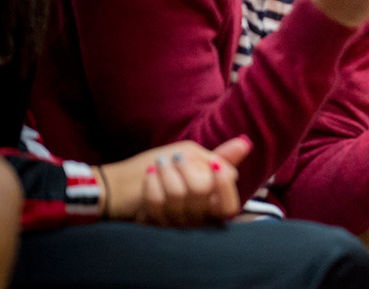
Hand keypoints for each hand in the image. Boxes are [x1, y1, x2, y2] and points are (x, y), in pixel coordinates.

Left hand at [98, 136, 250, 226]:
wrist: (122, 185)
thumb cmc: (165, 170)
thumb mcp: (195, 159)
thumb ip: (221, 157)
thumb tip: (245, 143)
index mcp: (213, 205)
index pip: (230, 206)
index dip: (223, 183)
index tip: (212, 164)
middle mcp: (197, 220)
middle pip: (201, 192)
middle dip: (185, 166)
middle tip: (174, 158)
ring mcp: (175, 225)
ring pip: (177, 195)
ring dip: (166, 171)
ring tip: (159, 163)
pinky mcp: (154, 226)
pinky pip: (157, 202)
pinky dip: (151, 181)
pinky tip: (149, 174)